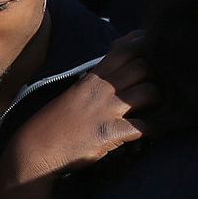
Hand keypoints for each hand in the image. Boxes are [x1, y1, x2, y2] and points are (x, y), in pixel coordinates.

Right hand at [4, 35, 157, 180]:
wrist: (34, 150)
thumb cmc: (53, 124)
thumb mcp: (73, 94)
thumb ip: (97, 82)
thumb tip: (118, 75)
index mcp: (91, 78)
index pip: (124, 50)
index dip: (145, 48)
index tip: (156, 52)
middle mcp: (100, 89)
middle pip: (143, 66)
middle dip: (158, 76)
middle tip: (163, 88)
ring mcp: (106, 110)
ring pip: (149, 92)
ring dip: (160, 101)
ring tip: (159, 110)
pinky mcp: (110, 133)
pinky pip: (145, 126)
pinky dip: (156, 129)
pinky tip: (156, 131)